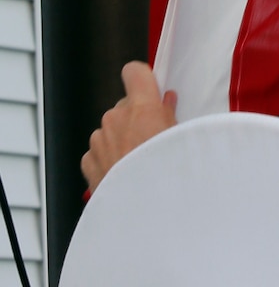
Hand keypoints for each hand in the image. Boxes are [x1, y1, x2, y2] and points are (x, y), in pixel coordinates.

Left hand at [82, 63, 176, 191]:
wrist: (147, 214)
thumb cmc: (169, 177)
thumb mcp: (182, 140)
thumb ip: (170, 115)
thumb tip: (166, 101)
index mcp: (142, 108)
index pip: (134, 72)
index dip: (141, 79)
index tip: (150, 90)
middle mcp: (115, 119)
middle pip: (124, 106)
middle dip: (136, 118)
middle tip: (153, 140)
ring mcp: (99, 140)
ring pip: (111, 130)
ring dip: (123, 140)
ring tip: (141, 164)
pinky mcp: (89, 161)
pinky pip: (99, 151)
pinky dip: (110, 159)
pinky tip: (126, 175)